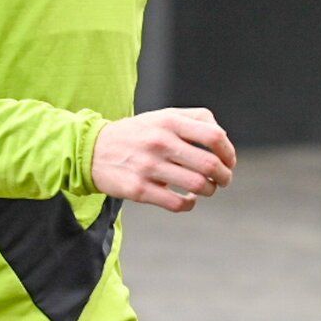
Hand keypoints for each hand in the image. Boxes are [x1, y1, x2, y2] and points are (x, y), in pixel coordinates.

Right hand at [90, 107, 236, 212]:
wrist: (92, 150)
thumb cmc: (137, 134)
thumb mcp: (162, 116)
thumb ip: (195, 119)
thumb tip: (223, 139)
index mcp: (169, 121)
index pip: (214, 136)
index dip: (229, 152)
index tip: (228, 162)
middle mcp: (159, 142)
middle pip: (209, 164)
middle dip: (224, 176)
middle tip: (222, 180)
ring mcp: (148, 166)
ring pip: (197, 185)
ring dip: (209, 190)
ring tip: (205, 189)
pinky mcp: (139, 189)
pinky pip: (177, 203)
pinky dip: (189, 204)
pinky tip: (188, 199)